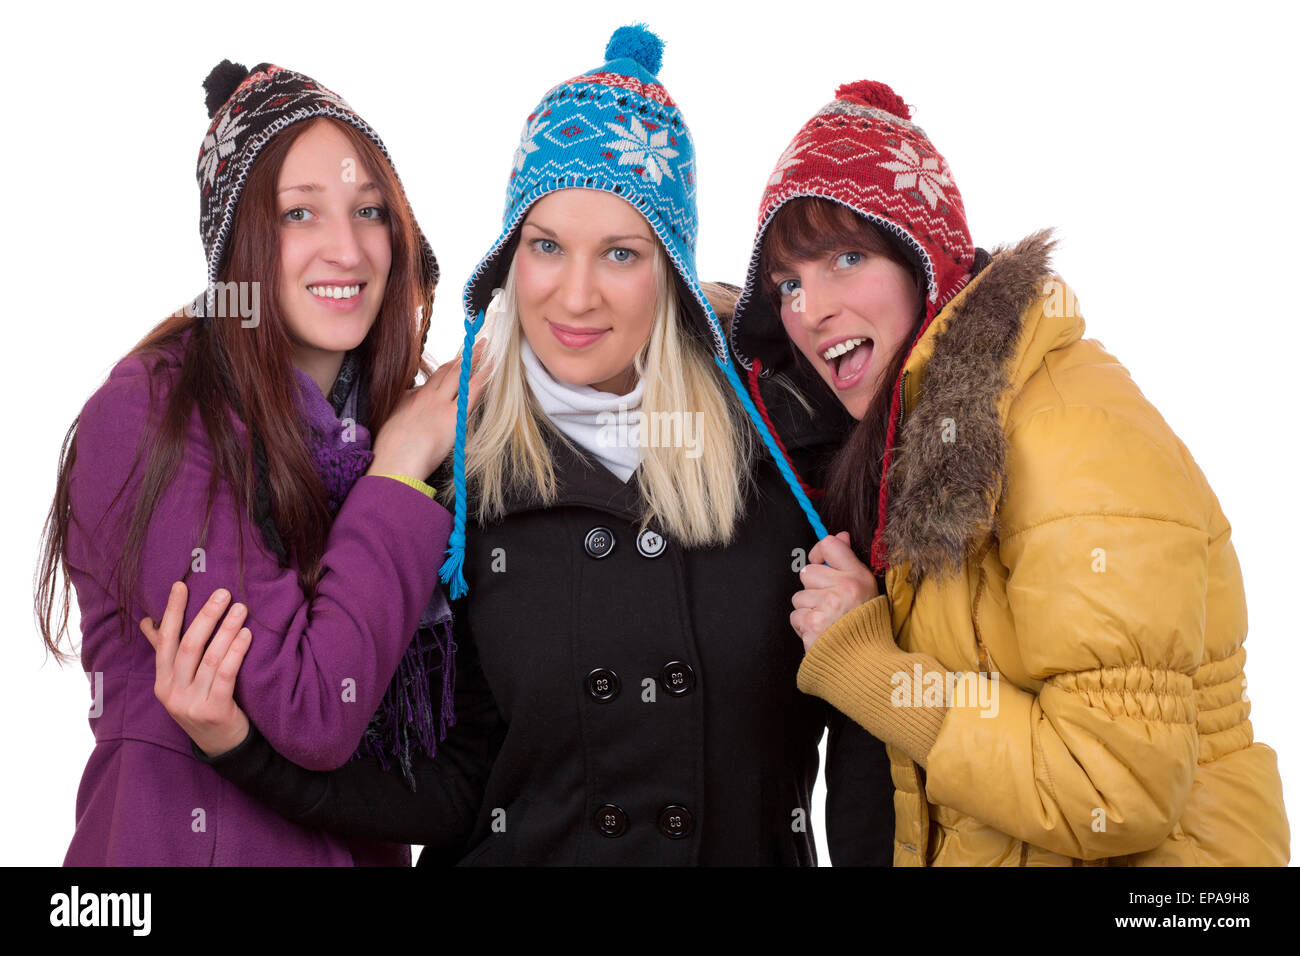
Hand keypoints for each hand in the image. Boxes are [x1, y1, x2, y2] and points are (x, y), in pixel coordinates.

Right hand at [139, 581, 252, 757]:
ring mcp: (191, 703)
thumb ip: (168, 652)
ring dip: (227, 630)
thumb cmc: (203, 703)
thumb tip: (148, 621)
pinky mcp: (214, 711)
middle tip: (223, 593)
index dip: (172, 612)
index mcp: (162, 681)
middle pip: (188, 646)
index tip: (181, 585)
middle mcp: (172, 692)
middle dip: (206, 616)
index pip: (165, 640)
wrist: (222, 745)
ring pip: (210, 658)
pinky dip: (236, 652)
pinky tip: (246, 635)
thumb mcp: (180, 681)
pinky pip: (226, 675)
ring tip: (240, 609)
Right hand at [367, 342, 491, 479]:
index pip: (430, 381)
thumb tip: (410, 420)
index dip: (444, 370)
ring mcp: (439, 403)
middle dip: (459, 358)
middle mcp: (424, 396)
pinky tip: (491, 365)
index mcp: (407, 399)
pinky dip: (483, 375)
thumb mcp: (390, 428)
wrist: (393, 464)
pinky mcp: (452, 415)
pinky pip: (471, 389)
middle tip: (472, 345)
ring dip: (472, 357)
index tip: (454, 364)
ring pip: (457, 374)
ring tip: (483, 345)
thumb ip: (403, 418)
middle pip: (444, 371)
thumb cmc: (390, 455)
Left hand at [790, 532, 880, 652]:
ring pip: (799, 597)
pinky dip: (804, 626)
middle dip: (813, 588)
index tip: (820, 563)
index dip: (818, 553)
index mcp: (858, 577)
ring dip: (808, 609)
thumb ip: (848, 561)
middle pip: (807, 573)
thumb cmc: (864, 622)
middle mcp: (843, 589)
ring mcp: (827, 608)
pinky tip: (820, 631)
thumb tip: (840, 535)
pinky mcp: (813, 626)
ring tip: (827, 620)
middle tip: (830, 603)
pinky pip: (795, 616)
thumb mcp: (865, 587)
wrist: (864, 660)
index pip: (829, 545)